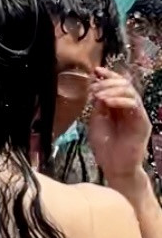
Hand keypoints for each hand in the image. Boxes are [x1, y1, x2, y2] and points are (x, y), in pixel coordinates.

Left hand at [86, 68, 150, 182]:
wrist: (114, 167)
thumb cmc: (105, 147)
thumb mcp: (96, 121)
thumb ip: (99, 105)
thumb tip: (97, 88)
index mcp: (119, 106)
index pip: (117, 85)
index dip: (108, 75)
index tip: (96, 70)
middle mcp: (130, 108)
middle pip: (125, 85)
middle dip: (109, 82)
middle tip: (95, 86)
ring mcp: (137, 115)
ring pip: (131, 92)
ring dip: (113, 90)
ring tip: (99, 94)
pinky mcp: (142, 123)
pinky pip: (134, 105)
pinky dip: (120, 100)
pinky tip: (107, 102)